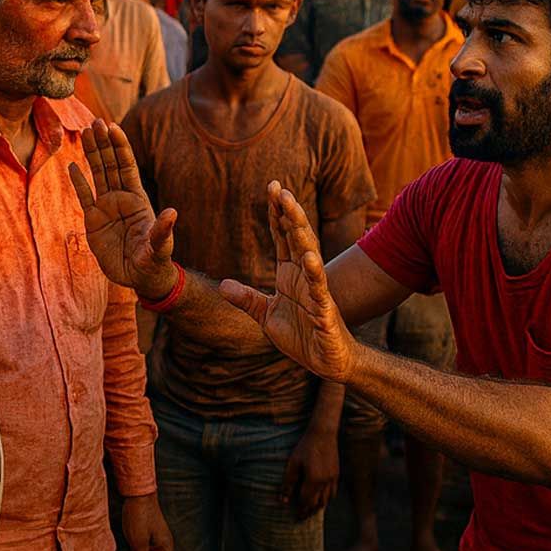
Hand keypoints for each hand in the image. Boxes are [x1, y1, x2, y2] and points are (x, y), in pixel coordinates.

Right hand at [68, 120, 178, 299]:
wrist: (140, 277)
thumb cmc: (154, 261)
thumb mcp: (160, 247)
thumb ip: (162, 231)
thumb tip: (172, 213)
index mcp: (137, 199)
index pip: (127, 167)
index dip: (120, 147)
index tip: (112, 127)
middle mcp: (121, 198)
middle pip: (110, 165)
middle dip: (103, 143)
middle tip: (94, 122)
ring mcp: (106, 208)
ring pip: (97, 175)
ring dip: (91, 154)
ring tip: (84, 133)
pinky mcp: (93, 222)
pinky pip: (84, 197)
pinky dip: (78, 182)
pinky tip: (72, 165)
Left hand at [218, 182, 356, 382]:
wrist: (327, 362)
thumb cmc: (302, 335)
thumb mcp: (266, 316)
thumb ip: (246, 299)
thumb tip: (223, 285)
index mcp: (291, 274)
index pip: (283, 238)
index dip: (277, 214)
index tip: (272, 188)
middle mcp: (304, 277)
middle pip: (297, 239)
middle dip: (289, 214)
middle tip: (280, 190)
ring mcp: (316, 292)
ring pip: (309, 257)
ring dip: (301, 234)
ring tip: (293, 212)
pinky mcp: (324, 312)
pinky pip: (319, 290)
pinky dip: (314, 274)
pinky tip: (308, 258)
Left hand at [282, 427, 338, 517]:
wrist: (323, 434)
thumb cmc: (305, 447)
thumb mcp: (293, 463)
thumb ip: (288, 483)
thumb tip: (283, 500)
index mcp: (314, 481)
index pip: (307, 502)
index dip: (302, 511)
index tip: (297, 517)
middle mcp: (325, 482)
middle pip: (318, 504)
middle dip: (310, 512)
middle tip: (302, 517)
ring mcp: (333, 479)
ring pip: (327, 500)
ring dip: (319, 506)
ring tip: (311, 510)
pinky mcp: (336, 474)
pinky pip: (333, 492)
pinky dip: (327, 498)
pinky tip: (321, 497)